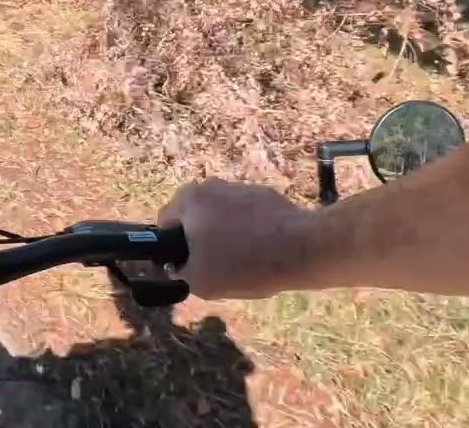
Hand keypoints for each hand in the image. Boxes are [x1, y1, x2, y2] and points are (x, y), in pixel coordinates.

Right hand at [159, 179, 312, 299]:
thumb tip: (178, 267)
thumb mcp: (199, 282)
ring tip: (243, 261)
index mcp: (188, 200)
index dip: (172, 248)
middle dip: (199, 239)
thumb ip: (178, 273)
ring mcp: (239, 187)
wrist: (303, 249)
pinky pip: (246, 214)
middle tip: (215, 266)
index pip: (164, 223)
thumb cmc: (244, 264)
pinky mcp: (265, 194)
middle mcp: (210, 186)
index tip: (188, 265)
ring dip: (224, 234)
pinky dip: (249, 230)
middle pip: (193, 217)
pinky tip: (263, 251)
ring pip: (220, 215)